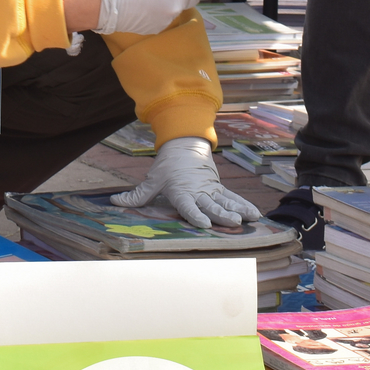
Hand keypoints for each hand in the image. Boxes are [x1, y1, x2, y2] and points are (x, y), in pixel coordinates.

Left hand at [110, 136, 260, 228]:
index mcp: (181, 192)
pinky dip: (243, 205)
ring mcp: (210, 190)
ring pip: (225, 202)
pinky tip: (255, 215)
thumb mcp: (152, 179)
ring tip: (249, 219)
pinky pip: (232, 198)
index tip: (204, 224)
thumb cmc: (167, 165)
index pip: (188, 206)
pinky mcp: (218, 188)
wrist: (185, 144)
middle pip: (211, 206)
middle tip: (232, 223)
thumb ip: (137, 195)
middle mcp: (198, 192)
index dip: (195, 215)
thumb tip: (115, 202)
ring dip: (238, 210)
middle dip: (221, 215)